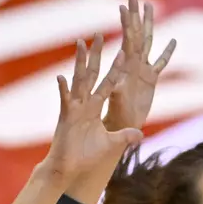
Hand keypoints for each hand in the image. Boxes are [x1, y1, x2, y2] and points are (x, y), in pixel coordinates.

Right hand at [42, 35, 143, 183]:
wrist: (68, 168)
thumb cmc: (86, 156)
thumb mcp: (111, 143)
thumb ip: (125, 136)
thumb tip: (140, 134)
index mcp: (95, 107)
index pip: (109, 83)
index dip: (116, 68)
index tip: (124, 50)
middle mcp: (85, 103)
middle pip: (92, 74)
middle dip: (96, 55)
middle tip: (99, 35)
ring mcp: (74, 108)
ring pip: (79, 80)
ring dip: (80, 62)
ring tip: (81, 44)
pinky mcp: (66, 117)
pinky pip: (65, 100)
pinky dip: (63, 89)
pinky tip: (61, 77)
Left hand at [103, 0, 176, 131]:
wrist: (122, 125)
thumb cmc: (117, 116)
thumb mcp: (117, 102)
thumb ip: (118, 93)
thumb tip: (116, 86)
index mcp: (128, 66)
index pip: (128, 40)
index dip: (126, 23)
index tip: (123, 5)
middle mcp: (135, 64)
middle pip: (137, 34)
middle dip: (135, 15)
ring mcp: (143, 70)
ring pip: (148, 42)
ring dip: (149, 24)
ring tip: (149, 6)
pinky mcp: (151, 80)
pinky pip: (161, 63)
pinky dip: (167, 53)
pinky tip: (174, 41)